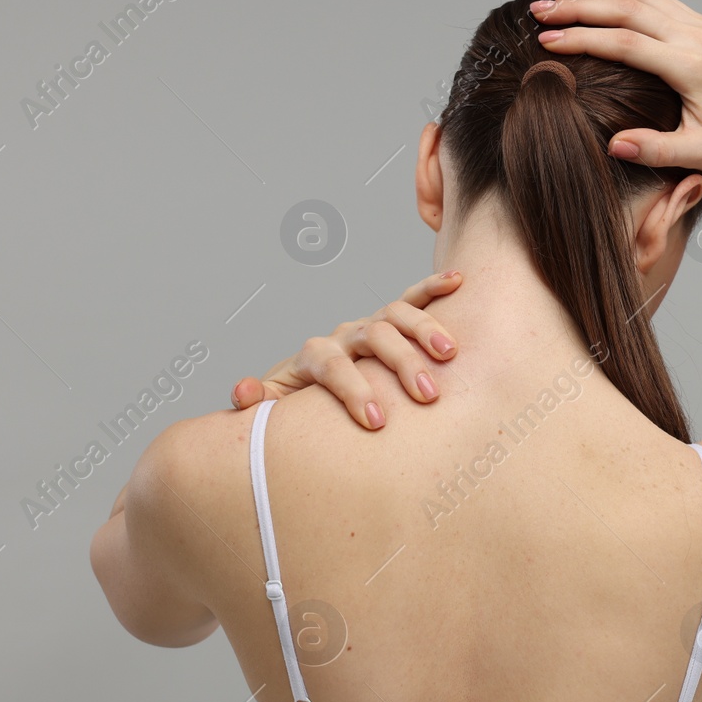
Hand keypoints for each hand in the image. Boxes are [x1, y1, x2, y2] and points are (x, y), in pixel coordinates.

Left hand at [229, 271, 462, 428]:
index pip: (333, 366)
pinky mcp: (390, 322)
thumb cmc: (297, 404)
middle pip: (374, 336)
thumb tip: (242, 393)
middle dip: (400, 363)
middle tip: (426, 395)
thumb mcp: (274, 408)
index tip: (376, 421)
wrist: (308, 386)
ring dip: (425, 331)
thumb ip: (257, 402)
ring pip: (397, 315)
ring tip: (449, 355)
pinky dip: (434, 286)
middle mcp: (343, 335)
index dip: (353, 390)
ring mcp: (368, 325)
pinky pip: (413, 298)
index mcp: (314, 356)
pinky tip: (458, 280)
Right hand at [529, 0, 701, 179]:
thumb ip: (655, 149)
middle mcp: (697, 37)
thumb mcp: (696, 155)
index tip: (548, 41)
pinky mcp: (701, 25)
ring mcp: (700, 26)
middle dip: (581, 6)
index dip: (584, 38)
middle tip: (541, 9)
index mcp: (692, 67)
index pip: (627, 44)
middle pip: (630, 9)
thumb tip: (614, 145)